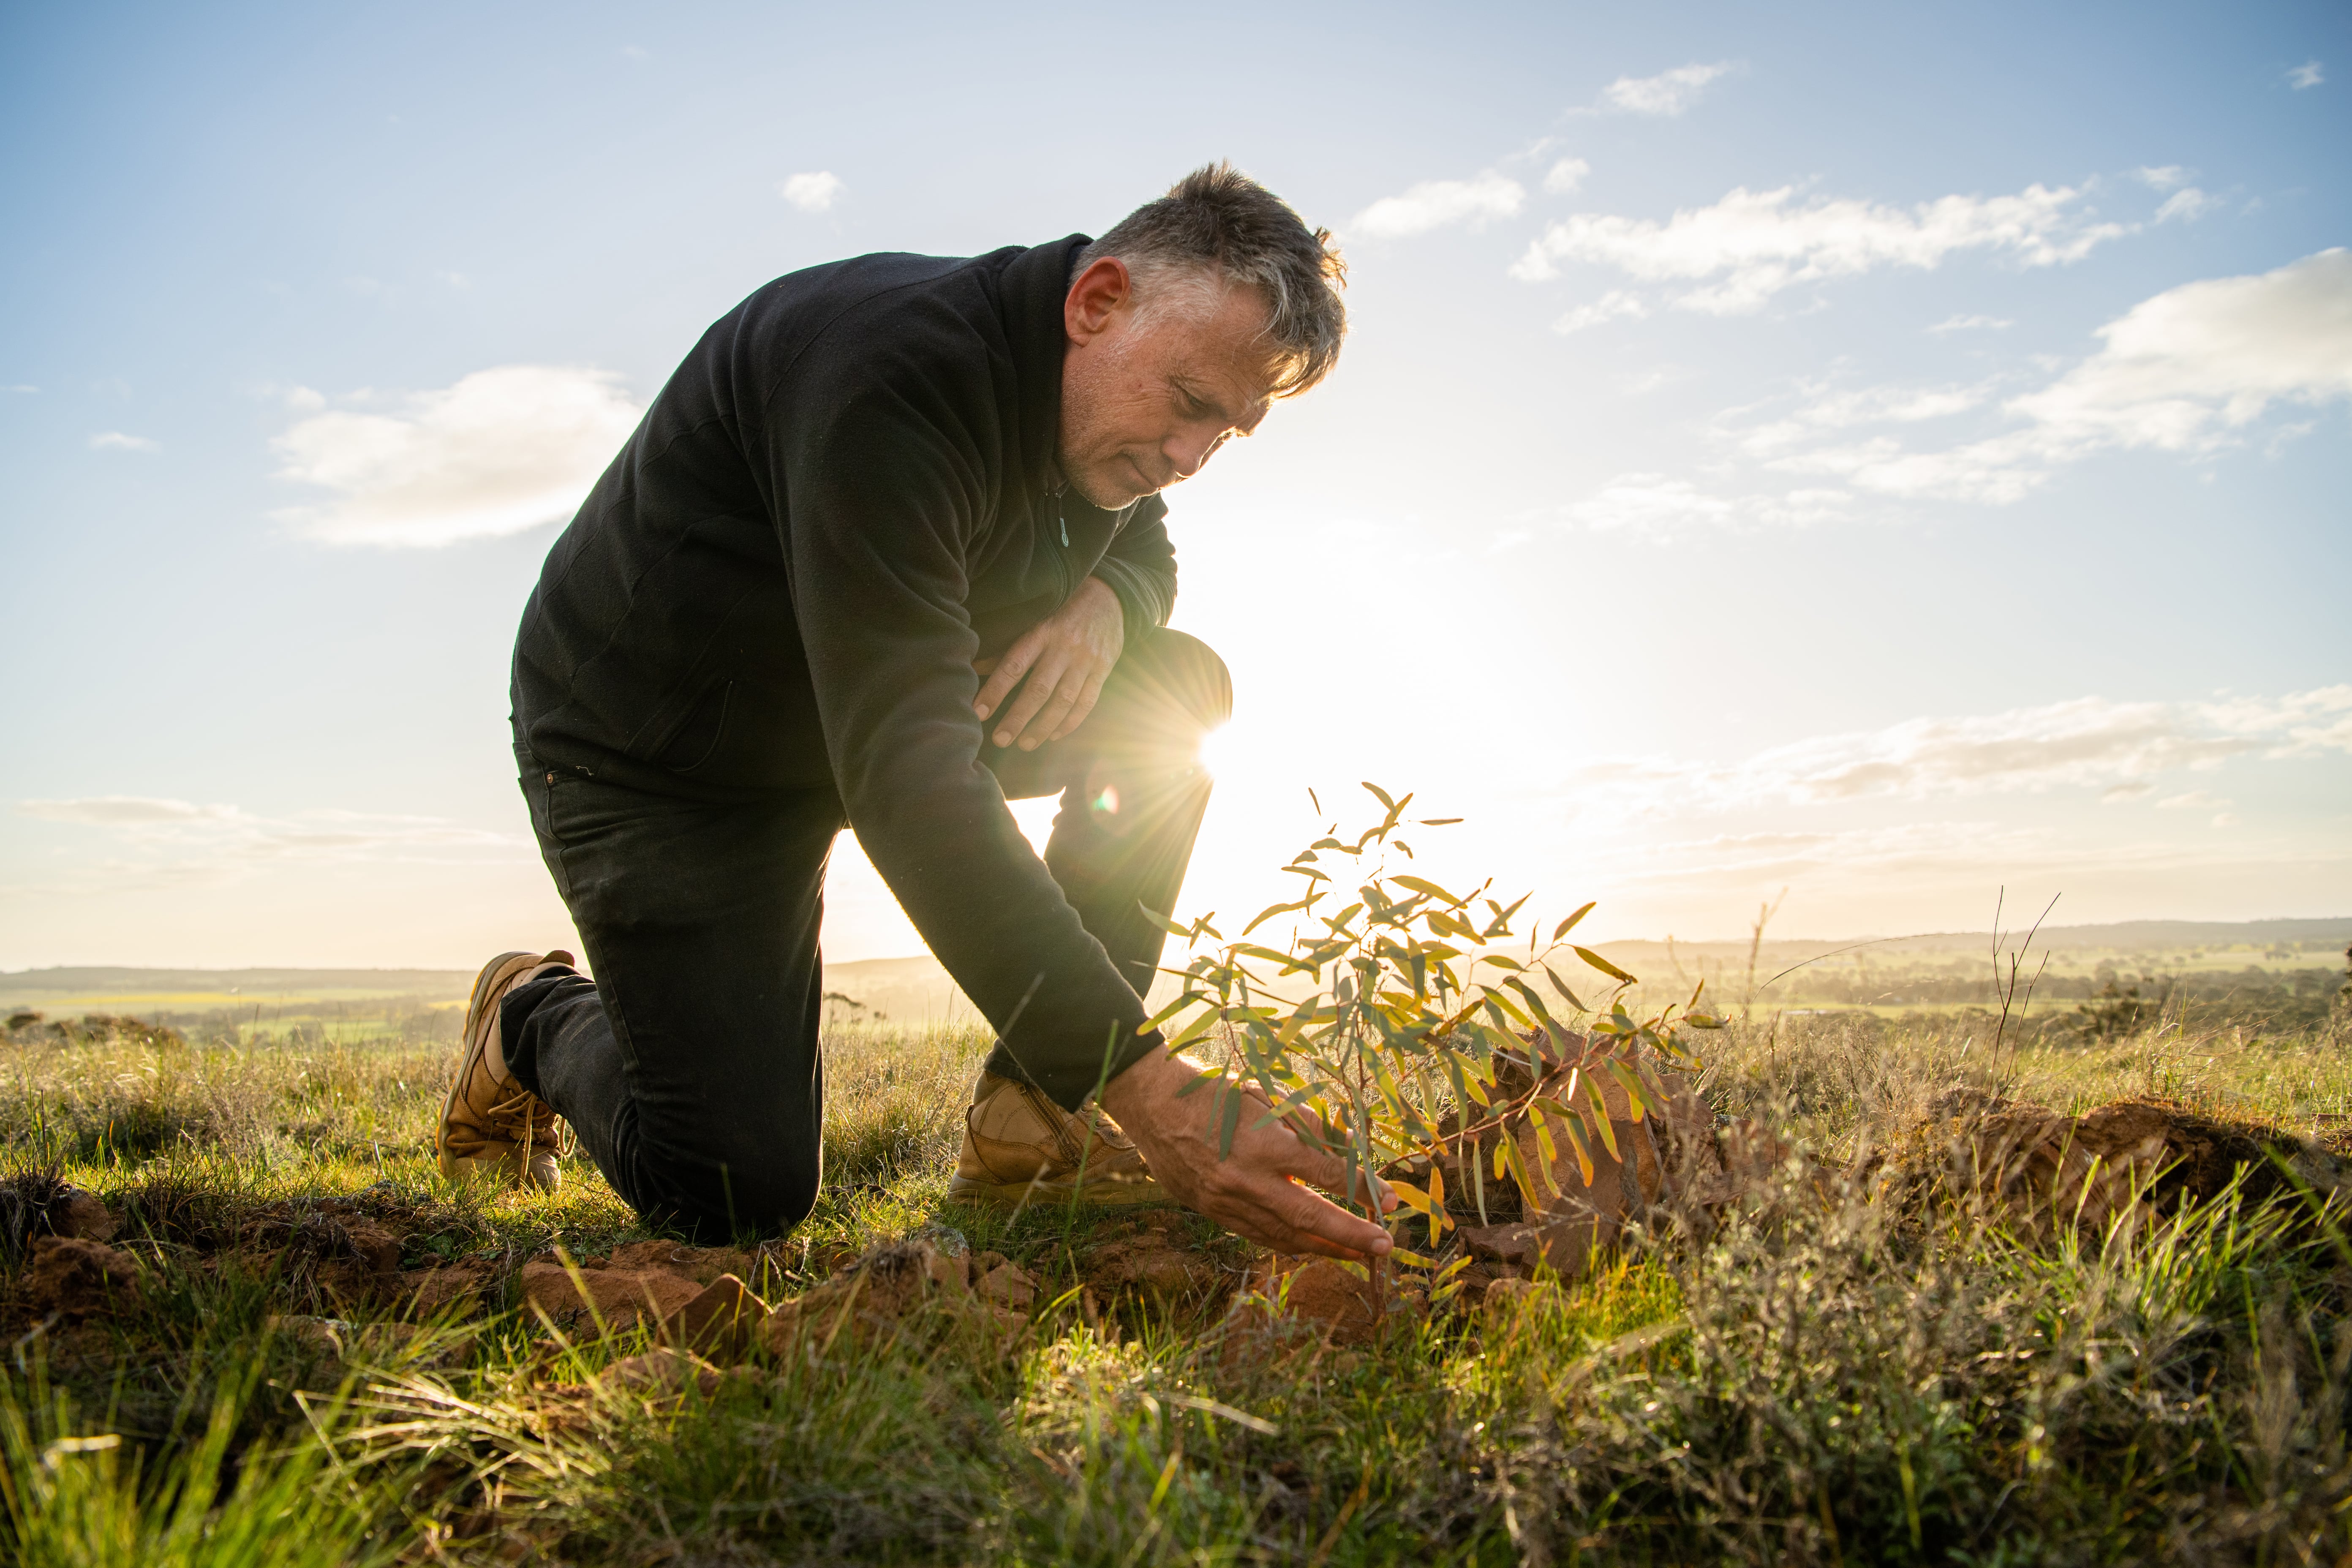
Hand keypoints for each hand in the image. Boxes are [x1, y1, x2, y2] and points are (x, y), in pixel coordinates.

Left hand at [973, 577, 1123, 750]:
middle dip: (1018, 718)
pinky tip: (1054, 736)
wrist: (1109, 596)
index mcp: (1042, 631)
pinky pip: (1087, 702)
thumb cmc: (1061, 610)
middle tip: (999, 739)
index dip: (995, 691)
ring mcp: (1086, 660)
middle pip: (1039, 689)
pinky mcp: (1103, 669)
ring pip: (1064, 701)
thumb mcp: (1034, 619)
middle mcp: (1065, 646)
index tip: (978, 712)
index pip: (1014, 665)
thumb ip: (1009, 646)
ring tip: (1024, 744)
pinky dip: (1071, 723)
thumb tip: (974, 667)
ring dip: (1043, 727)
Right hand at [1099, 1044, 1396, 1260]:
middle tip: (1383, 1246)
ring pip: (1283, 1235)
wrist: (1153, 1107)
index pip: (1324, 1172)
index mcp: (1263, 1142)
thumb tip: (1349, 1153)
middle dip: (1351, 1234)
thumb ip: (1308, 1127)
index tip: (1390, 1200)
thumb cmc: (1214, 1093)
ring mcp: (1226, 1201)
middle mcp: (1246, 1179)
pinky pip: (1258, 1235)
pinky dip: (1289, 1242)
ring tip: (1354, 1254)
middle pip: (1309, 1215)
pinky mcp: (1213, 1212)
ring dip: (1323, 1247)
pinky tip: (1310, 1245)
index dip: (1361, 1188)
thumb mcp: (1266, 1097)